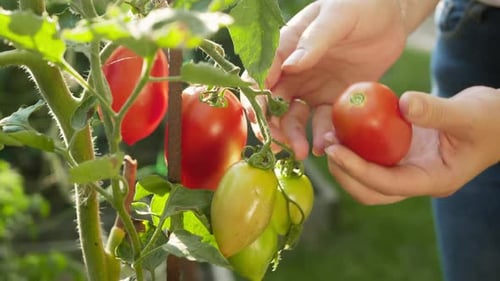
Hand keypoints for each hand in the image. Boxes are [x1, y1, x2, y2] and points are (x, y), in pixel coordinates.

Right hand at [248, 0, 407, 158]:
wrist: (392, 17)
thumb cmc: (362, 5)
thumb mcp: (338, 16)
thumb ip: (314, 40)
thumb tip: (290, 65)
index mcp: (286, 47)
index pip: (261, 74)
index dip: (256, 96)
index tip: (258, 115)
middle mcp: (293, 71)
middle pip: (272, 102)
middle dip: (272, 125)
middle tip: (279, 145)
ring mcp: (311, 88)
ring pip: (293, 117)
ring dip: (293, 136)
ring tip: (302, 152)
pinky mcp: (332, 100)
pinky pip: (323, 122)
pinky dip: (322, 136)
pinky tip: (326, 146)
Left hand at [324, 87, 499, 204]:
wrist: (496, 120)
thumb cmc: (491, 118)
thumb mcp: (469, 112)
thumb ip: (437, 111)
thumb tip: (403, 104)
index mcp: (434, 180)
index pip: (389, 184)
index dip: (358, 170)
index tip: (335, 151)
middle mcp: (417, 181)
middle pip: (371, 192)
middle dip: (345, 174)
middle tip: (328, 146)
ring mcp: (409, 171)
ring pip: (368, 180)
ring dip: (346, 164)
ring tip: (331, 136)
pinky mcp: (402, 157)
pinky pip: (373, 159)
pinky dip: (356, 149)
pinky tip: (346, 127)